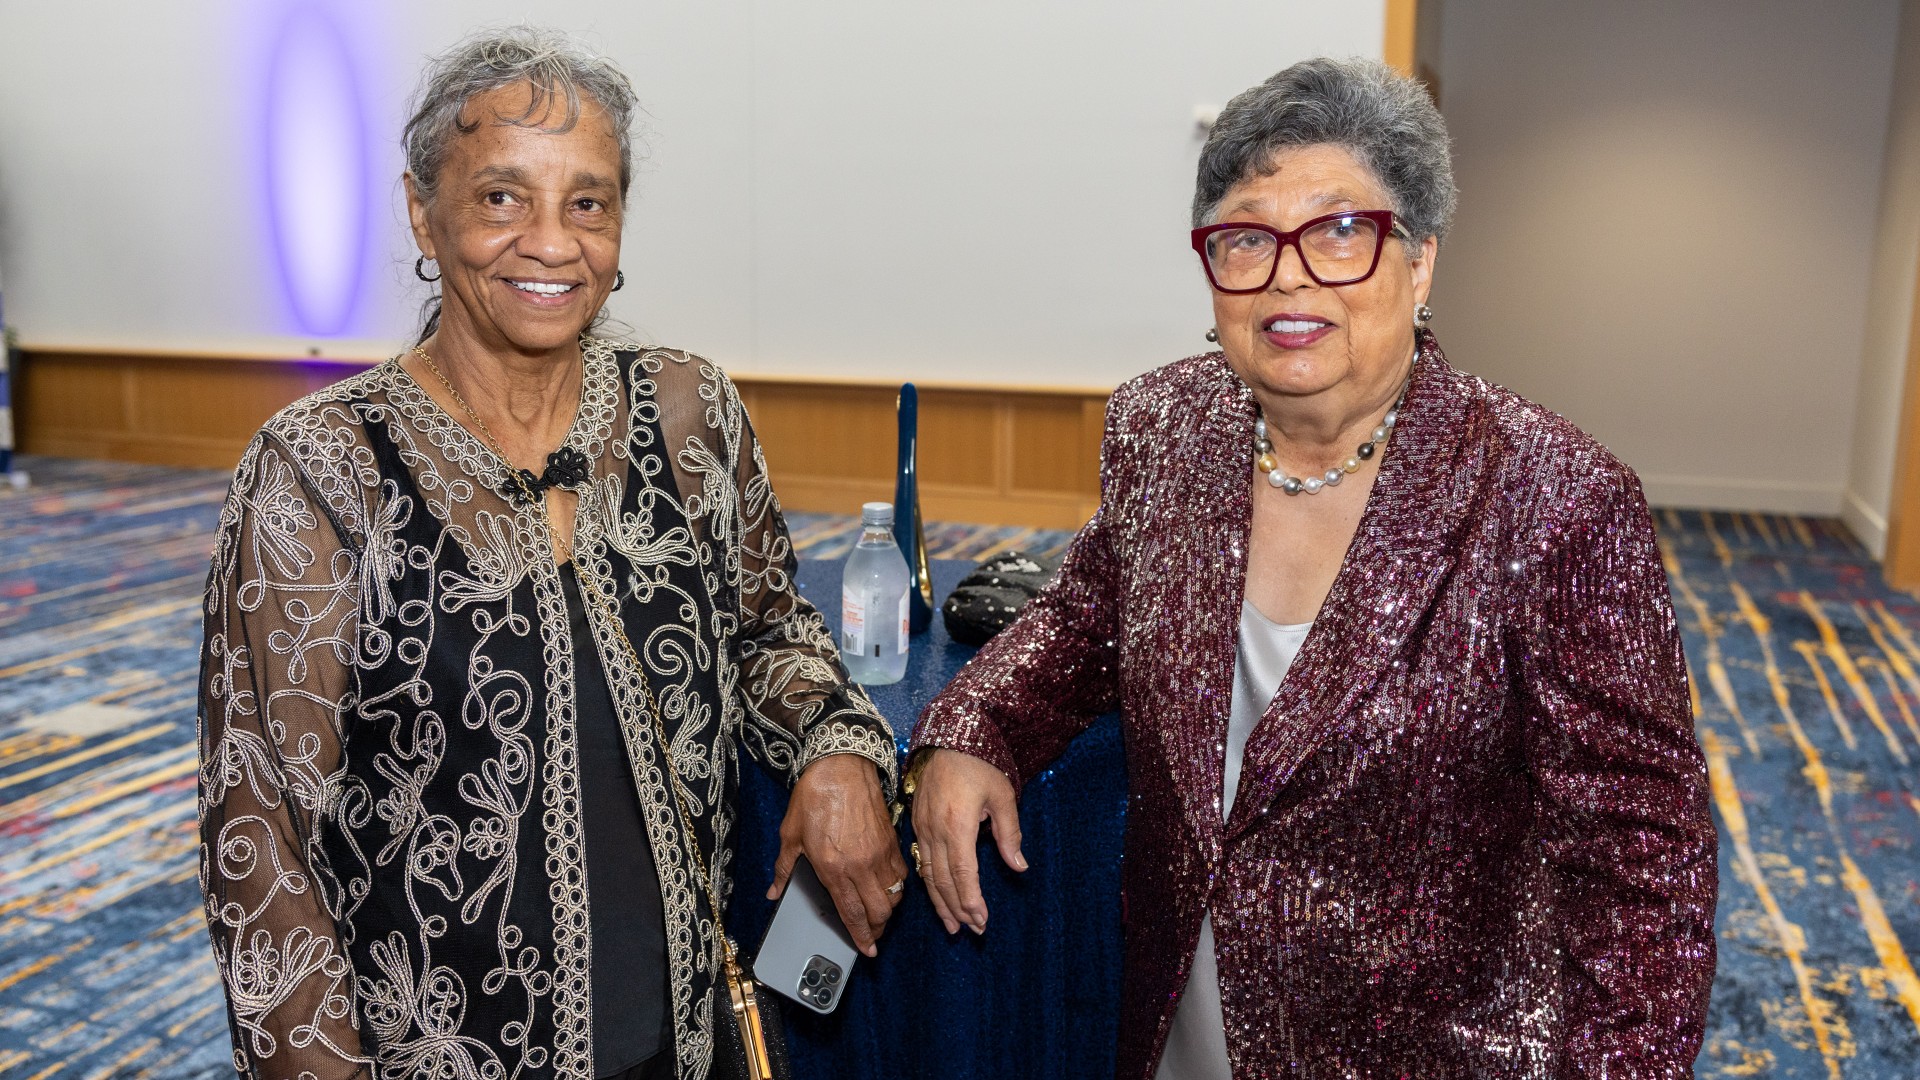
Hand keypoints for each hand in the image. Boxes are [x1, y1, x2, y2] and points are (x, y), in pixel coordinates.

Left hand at [770, 753, 907, 957]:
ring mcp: (879, 854)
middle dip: (877, 929)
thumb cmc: (813, 797)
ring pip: (894, 896)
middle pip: (879, 911)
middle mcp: (860, 866)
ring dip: (889, 911)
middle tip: (872, 935)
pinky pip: (901, 874)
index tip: (867, 950)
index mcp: (833, 867)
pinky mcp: (891, 841)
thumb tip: (773, 890)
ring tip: (880, 915)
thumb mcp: (790, 834)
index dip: (861, 936)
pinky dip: (897, 887)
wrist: (842, 765)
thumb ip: (783, 867)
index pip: (852, 913)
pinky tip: (888, 887)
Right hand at [909, 748, 1026, 934]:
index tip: (982, 921)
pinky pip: (920, 861)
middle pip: (943, 880)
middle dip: (958, 909)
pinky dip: (930, 883)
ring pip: (928, 874)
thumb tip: (1019, 866)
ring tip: (953, 925)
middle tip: (972, 930)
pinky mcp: (916, 822)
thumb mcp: (1002, 796)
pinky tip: (938, 896)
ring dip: (941, 902)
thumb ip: (1009, 834)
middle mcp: (934, 830)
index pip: (963, 874)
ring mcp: (921, 827)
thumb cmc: (979, 764)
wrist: (948, 738)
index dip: (972, 901)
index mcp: (957, 824)